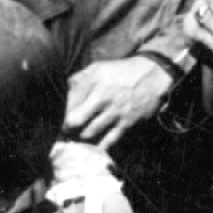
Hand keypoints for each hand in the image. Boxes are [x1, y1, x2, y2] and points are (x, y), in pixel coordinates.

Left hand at [62, 55, 176, 143]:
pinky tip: (96, 145)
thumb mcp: (100, 67)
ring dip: (82, 136)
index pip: (68, 102)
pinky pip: (110, 140)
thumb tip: (64, 90)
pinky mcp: (128, 122)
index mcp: (93, 81)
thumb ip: (80, 78)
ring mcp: (116, 111)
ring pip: (89, 132)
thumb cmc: (123, 71)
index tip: (58, 119)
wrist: (154, 74)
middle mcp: (102, 97)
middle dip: (67, 128)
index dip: (60, 113)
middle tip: (65, 131)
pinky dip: (101, 145)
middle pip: (74, 120)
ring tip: (80, 136)